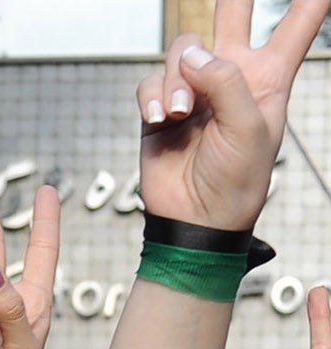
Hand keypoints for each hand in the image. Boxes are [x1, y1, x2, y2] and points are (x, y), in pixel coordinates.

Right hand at [136, 0, 329, 232]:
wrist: (196, 216)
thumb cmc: (236, 178)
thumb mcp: (249, 127)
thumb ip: (225, 81)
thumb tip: (191, 53)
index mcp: (270, 77)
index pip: (297, 26)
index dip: (309, 2)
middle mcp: (232, 75)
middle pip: (235, 17)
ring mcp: (194, 89)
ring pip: (182, 51)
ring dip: (176, 79)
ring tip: (180, 114)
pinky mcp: (159, 107)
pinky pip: (151, 83)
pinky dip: (153, 98)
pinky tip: (162, 119)